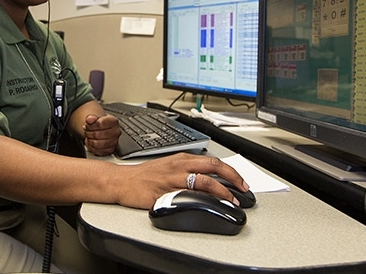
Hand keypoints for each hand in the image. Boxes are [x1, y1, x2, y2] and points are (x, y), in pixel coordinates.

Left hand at [82, 114, 119, 155]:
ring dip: (89, 140)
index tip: (87, 125)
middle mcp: (116, 132)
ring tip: (88, 136)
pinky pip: (97, 151)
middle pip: (97, 134)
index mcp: (113, 121)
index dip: (90, 125)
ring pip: (96, 144)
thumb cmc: (100, 124)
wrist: (104, 129)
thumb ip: (91, 118)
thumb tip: (90, 119)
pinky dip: (90, 147)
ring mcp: (114, 142)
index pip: (100, 124)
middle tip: (86, 131)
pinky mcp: (110, 150)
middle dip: (88, 133)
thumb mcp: (95, 118)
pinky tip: (91, 142)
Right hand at [115, 153, 249, 208]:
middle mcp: (179, 166)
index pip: (213, 161)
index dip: (231, 171)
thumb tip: (209, 179)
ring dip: (222, 191)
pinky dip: (202, 200)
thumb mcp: (169, 166)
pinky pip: (188, 196)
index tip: (241, 181)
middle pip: (213, 167)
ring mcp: (173, 179)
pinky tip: (209, 206)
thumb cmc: (144, 176)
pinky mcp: (165, 192)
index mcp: (182, 159)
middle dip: (233, 177)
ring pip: (204, 181)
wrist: (122, 181)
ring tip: (232, 200)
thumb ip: (188, 170)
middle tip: (243, 188)